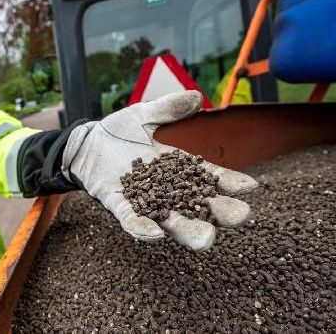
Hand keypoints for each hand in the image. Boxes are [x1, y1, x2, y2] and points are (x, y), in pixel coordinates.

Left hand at [62, 91, 257, 250]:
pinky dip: (142, 228)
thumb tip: (196, 97)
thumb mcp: (144, 115)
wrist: (85, 143)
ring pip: (170, 221)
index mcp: (178, 169)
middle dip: (219, 213)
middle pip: (198, 206)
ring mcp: (144, 201)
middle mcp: (167, 190)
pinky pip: (131, 220)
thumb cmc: (118, 132)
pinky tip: (155, 233)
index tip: (250, 187)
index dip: (230, 183)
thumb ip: (168, 109)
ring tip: (206, 239)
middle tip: (240, 216)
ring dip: (188, 230)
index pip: (210, 178)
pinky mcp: (118, 205)